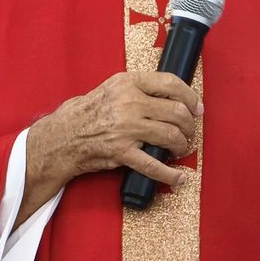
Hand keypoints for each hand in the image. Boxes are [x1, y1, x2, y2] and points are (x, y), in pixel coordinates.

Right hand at [20, 72, 200, 218]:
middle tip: (189, 133)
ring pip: (171, 136)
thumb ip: (139, 90)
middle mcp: (129, 103)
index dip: (190, 97)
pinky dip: (170, 174)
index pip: (170, 83)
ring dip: (182, 146)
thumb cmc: (88, 113)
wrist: (63, 136)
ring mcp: (126, 128)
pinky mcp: (122, 152)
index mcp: (127, 83)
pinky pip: (154, 165)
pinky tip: (178, 177)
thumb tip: (172, 97)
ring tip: (180, 149)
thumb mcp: (112, 89)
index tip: (197, 107)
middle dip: (189, 126)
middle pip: (176, 112)